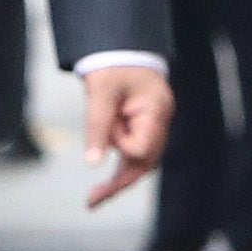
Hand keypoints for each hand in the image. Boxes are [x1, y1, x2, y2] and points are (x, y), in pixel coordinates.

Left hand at [79, 65, 171, 203]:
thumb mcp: (101, 92)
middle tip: (92, 201)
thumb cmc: (112, 66)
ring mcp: (152, 127)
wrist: (119, 48)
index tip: (108, 128)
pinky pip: (133, 155)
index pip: (143, 146)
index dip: (122, 145)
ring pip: (140, 163)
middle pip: (145, 162)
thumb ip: (98, 127)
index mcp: (157, 111)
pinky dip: (119, 168)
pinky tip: (104, 187)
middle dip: (120, 182)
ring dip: (118, 179)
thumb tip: (93, 163)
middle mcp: (159, 123)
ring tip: (94, 199)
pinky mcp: (141, 129)